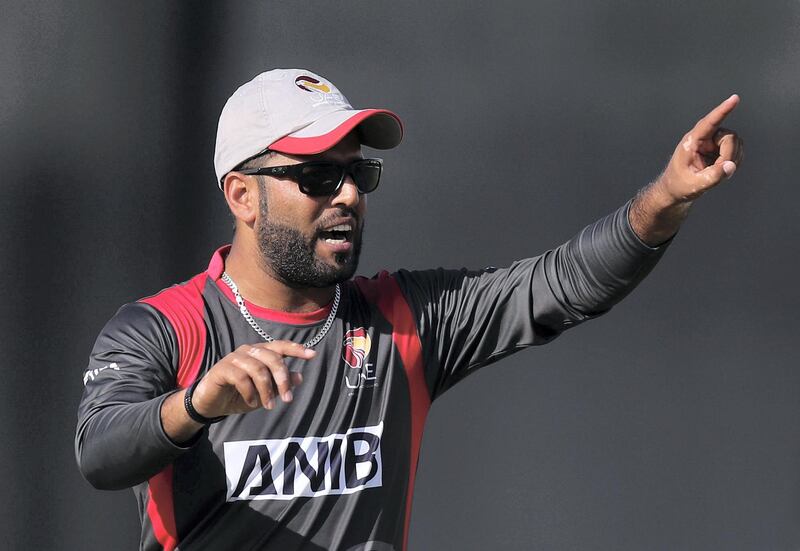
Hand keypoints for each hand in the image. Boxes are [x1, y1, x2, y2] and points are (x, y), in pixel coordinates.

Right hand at [191, 341, 314, 416]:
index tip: (313, 355)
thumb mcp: (265, 393)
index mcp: (261, 352)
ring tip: (269, 406)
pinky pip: (242, 378)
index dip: (296, 349)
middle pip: (273, 358)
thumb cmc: (240, 395)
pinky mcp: (222, 368)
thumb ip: (280, 384)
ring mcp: (235, 358)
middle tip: (288, 400)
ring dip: (267, 390)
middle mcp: (249, 351)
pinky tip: (252, 402)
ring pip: (259, 369)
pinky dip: (250, 392)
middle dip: (283, 379)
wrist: (211, 404)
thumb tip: (300, 377)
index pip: (281, 346)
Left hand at [657, 94, 743, 203]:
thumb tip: (731, 166)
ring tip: (715, 171)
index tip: (734, 98)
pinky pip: (737, 150)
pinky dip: (734, 161)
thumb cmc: (679, 186)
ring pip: (735, 143)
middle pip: (729, 137)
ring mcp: (712, 142)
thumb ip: (713, 177)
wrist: (675, 190)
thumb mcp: (694, 185)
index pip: (709, 123)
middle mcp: (703, 138)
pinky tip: (721, 169)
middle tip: (719, 170)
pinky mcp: (719, 148)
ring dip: (731, 159)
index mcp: (691, 142)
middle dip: (729, 155)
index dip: (723, 110)